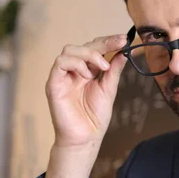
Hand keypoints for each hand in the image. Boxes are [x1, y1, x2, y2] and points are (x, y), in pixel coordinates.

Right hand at [43, 34, 127, 177]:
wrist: (85, 138)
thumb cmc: (95, 117)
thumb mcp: (109, 89)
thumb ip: (113, 71)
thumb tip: (124, 52)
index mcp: (87, 71)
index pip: (95, 48)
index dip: (109, 41)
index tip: (124, 39)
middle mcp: (74, 71)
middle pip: (83, 45)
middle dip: (103, 43)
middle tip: (119, 43)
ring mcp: (63, 76)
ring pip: (69, 50)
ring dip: (89, 54)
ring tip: (102, 68)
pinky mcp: (53, 84)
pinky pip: (60, 63)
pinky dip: (76, 64)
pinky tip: (87, 75)